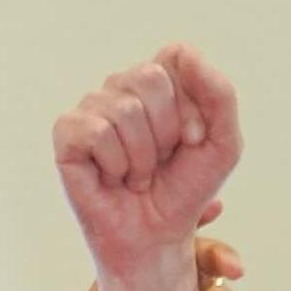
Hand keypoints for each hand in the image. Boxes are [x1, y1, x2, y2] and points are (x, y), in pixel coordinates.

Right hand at [54, 44, 242, 290]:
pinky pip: (95, 132)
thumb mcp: (223, 143)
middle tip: (162, 161)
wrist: (157, 237)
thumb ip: (219, 93)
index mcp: (158, 82)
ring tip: (137, 175)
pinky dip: (115, 163)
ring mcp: (91, 110)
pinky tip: (113, 178)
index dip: (189, 102)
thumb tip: (181, 53)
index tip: (191, 139)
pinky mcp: (67, 135)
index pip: (174, 57)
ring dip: (142, 156)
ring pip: (124, 109)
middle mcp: (121, 89)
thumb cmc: (185, 190)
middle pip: (149, 77)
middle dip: (166, 129)